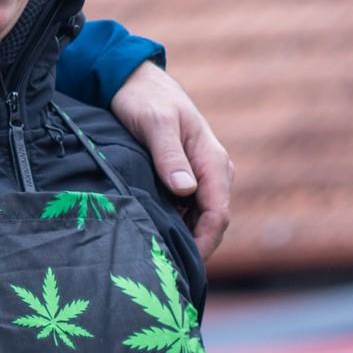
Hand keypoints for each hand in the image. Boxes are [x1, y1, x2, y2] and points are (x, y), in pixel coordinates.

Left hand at [110, 62, 232, 259]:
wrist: (134, 80)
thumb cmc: (145, 98)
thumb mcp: (155, 123)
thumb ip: (169, 155)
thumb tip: (185, 191)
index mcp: (212, 159)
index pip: (218, 211)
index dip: (205, 241)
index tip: (184, 262)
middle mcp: (212, 170)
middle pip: (212, 220)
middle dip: (196, 246)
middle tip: (168, 272)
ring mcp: (198, 174)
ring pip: (199, 217)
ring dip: (185, 236)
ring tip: (159, 260)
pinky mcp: (182, 176)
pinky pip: (186, 208)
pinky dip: (176, 223)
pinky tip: (154, 235)